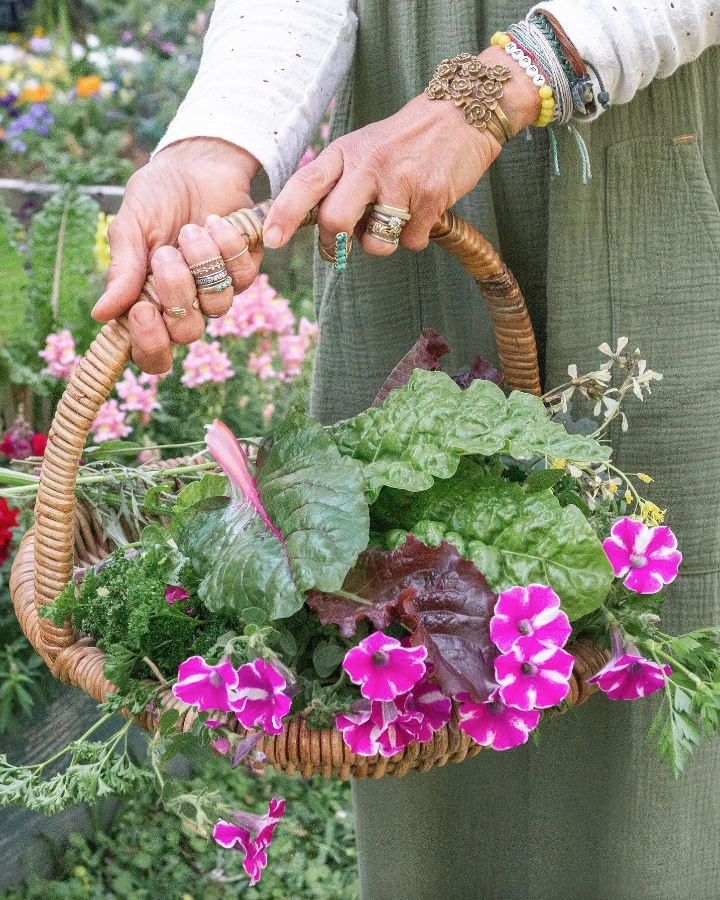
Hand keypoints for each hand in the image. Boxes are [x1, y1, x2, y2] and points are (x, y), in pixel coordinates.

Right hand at [92, 138, 260, 373]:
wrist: (194, 163)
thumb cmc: (156, 197)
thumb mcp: (130, 229)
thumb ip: (122, 271)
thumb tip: (101, 313)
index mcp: (148, 303)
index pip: (152, 354)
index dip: (150, 345)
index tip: (142, 312)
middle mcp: (184, 305)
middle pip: (188, 334)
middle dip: (177, 294)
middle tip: (165, 255)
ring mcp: (216, 290)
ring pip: (219, 306)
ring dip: (202, 263)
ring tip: (190, 230)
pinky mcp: (245, 271)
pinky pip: (244, 278)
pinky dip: (228, 248)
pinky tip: (215, 223)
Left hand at [263, 46, 539, 256]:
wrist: (462, 114)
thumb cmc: (406, 139)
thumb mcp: (365, 148)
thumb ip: (340, 182)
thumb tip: (323, 230)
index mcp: (346, 152)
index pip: (306, 183)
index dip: (284, 214)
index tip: (272, 239)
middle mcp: (368, 164)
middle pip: (336, 222)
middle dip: (337, 244)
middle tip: (344, 247)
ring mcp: (400, 180)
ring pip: (376, 243)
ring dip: (383, 243)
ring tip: (397, 216)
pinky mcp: (430, 197)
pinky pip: (411, 242)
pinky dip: (416, 236)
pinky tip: (424, 210)